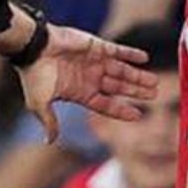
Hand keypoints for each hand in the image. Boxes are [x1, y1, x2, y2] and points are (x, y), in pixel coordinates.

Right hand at [16, 24, 156, 141]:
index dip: (121, 110)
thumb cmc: (34, 75)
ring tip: (154, 82)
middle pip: (119, 88)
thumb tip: (48, 142)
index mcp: (79, 92)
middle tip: (154, 95)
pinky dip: (131, 54)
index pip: (106, 105)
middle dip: (136, 91)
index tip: (138, 115)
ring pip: (122, 70)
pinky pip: (118, 50)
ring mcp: (94, 61)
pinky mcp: (96, 46)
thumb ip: (49, 121)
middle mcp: (89, 77)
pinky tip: (145, 58)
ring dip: (138, 76)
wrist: (32, 47)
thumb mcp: (40, 103)